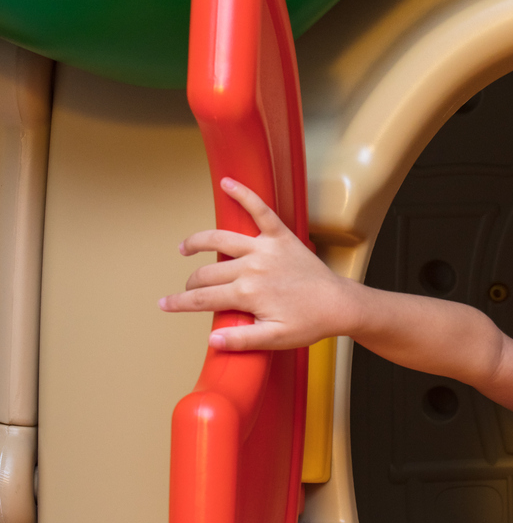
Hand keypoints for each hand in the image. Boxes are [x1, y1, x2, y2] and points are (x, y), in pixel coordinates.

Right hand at [158, 178, 353, 349]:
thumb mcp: (275, 339)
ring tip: (185, 249)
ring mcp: (265, 248)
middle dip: (191, 283)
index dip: (179, 304)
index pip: (202, 299)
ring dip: (197, 242)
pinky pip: (260, 210)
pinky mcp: (280, 235)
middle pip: (207, 273)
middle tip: (189, 290)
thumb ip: (241, 339)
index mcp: (247, 294)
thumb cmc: (309, 323)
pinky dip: (244, 194)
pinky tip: (227, 183)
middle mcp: (252, 267)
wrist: (339, 304)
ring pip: (220, 240)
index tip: (163, 305)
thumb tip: (211, 339)